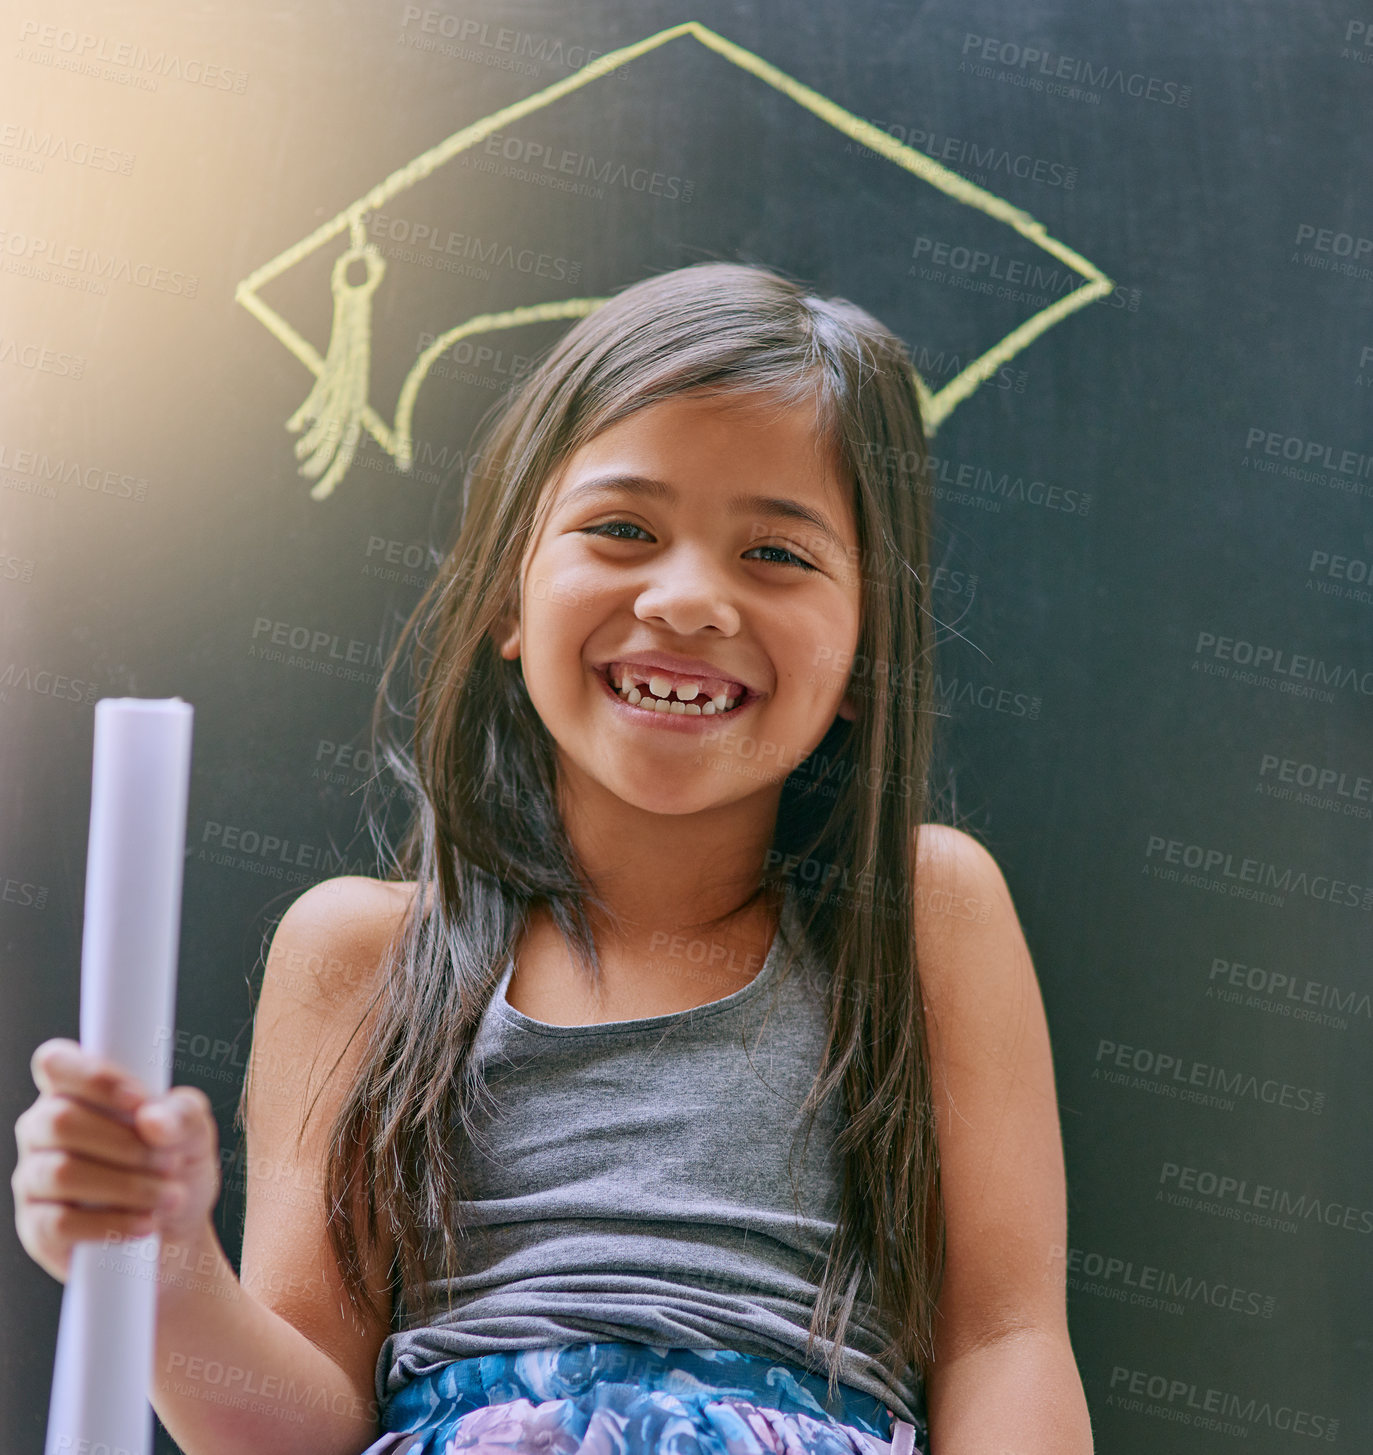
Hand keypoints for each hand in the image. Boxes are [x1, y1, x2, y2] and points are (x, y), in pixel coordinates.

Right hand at [13, 1037, 223, 1282]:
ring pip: (60, 1172)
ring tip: (171, 1195)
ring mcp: (34, 1179)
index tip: (139, 1100)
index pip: (56, 1063)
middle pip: (58, 1120)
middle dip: (124, 1142)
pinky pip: (59, 1223)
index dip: (93, 1077)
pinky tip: (146, 1223)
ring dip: (126, 1184)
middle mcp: (43, 1130)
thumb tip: (153, 1120)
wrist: (178, 1232)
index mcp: (75, 1092)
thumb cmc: (176, 1166)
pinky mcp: (36, 1229)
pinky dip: (111, 1223)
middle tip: (170, 1161)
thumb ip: (181, 1114)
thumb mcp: (194, 1132)